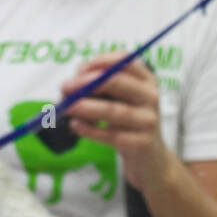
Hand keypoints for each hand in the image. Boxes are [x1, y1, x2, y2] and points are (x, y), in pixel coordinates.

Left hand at [62, 53, 173, 189]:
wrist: (150, 156)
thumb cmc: (128, 121)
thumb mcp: (119, 98)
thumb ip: (99, 86)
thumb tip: (71, 86)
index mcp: (146, 80)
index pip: (125, 60)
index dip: (100, 61)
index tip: (80, 69)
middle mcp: (151, 97)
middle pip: (117, 82)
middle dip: (86, 83)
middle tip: (65, 87)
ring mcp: (149, 121)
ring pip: (114, 110)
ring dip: (85, 107)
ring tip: (66, 108)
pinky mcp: (142, 143)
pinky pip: (111, 135)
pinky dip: (90, 130)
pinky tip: (76, 125)